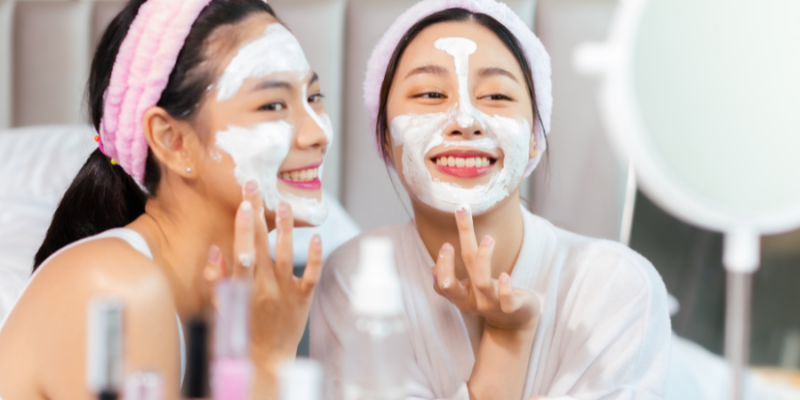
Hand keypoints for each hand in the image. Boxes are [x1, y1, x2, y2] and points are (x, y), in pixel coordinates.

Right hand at [204, 180, 321, 368]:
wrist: (265, 359)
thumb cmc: (240, 329)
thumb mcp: (221, 307)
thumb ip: (217, 279)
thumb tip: (216, 250)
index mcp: (243, 289)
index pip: (242, 251)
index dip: (242, 226)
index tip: (243, 203)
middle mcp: (265, 286)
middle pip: (261, 244)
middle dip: (257, 214)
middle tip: (255, 186)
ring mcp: (286, 291)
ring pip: (287, 253)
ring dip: (285, 227)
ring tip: (284, 204)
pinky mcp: (303, 297)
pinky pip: (312, 274)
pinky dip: (315, 256)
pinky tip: (316, 238)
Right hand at [431, 206, 538, 330]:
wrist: (516, 322)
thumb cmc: (490, 300)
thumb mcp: (469, 292)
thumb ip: (452, 282)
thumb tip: (433, 269)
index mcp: (461, 298)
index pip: (442, 284)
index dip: (441, 265)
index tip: (446, 244)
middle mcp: (473, 301)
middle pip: (452, 284)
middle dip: (445, 263)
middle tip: (448, 243)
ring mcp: (492, 304)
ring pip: (481, 283)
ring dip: (483, 258)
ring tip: (488, 238)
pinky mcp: (513, 306)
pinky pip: (507, 301)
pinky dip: (505, 288)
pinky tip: (504, 275)